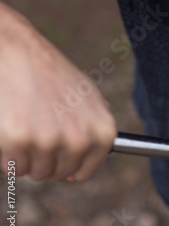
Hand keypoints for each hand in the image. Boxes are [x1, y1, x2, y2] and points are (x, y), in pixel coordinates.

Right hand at [0, 2, 115, 181]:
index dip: (69, 167)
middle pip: (58, 174)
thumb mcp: (88, 96)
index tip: (59, 157)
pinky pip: (12, 167)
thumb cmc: (51, 73)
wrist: (16, 51)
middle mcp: (79, 140)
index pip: (85, 171)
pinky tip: (10, 127)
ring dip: (26, 157)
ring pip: (34, 173)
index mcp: (102, 132)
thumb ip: (97, 124)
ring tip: (25, 124)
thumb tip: (102, 149)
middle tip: (37, 130)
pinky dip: (7, 155)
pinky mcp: (18, 141)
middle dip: (46, 160)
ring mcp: (49, 142)